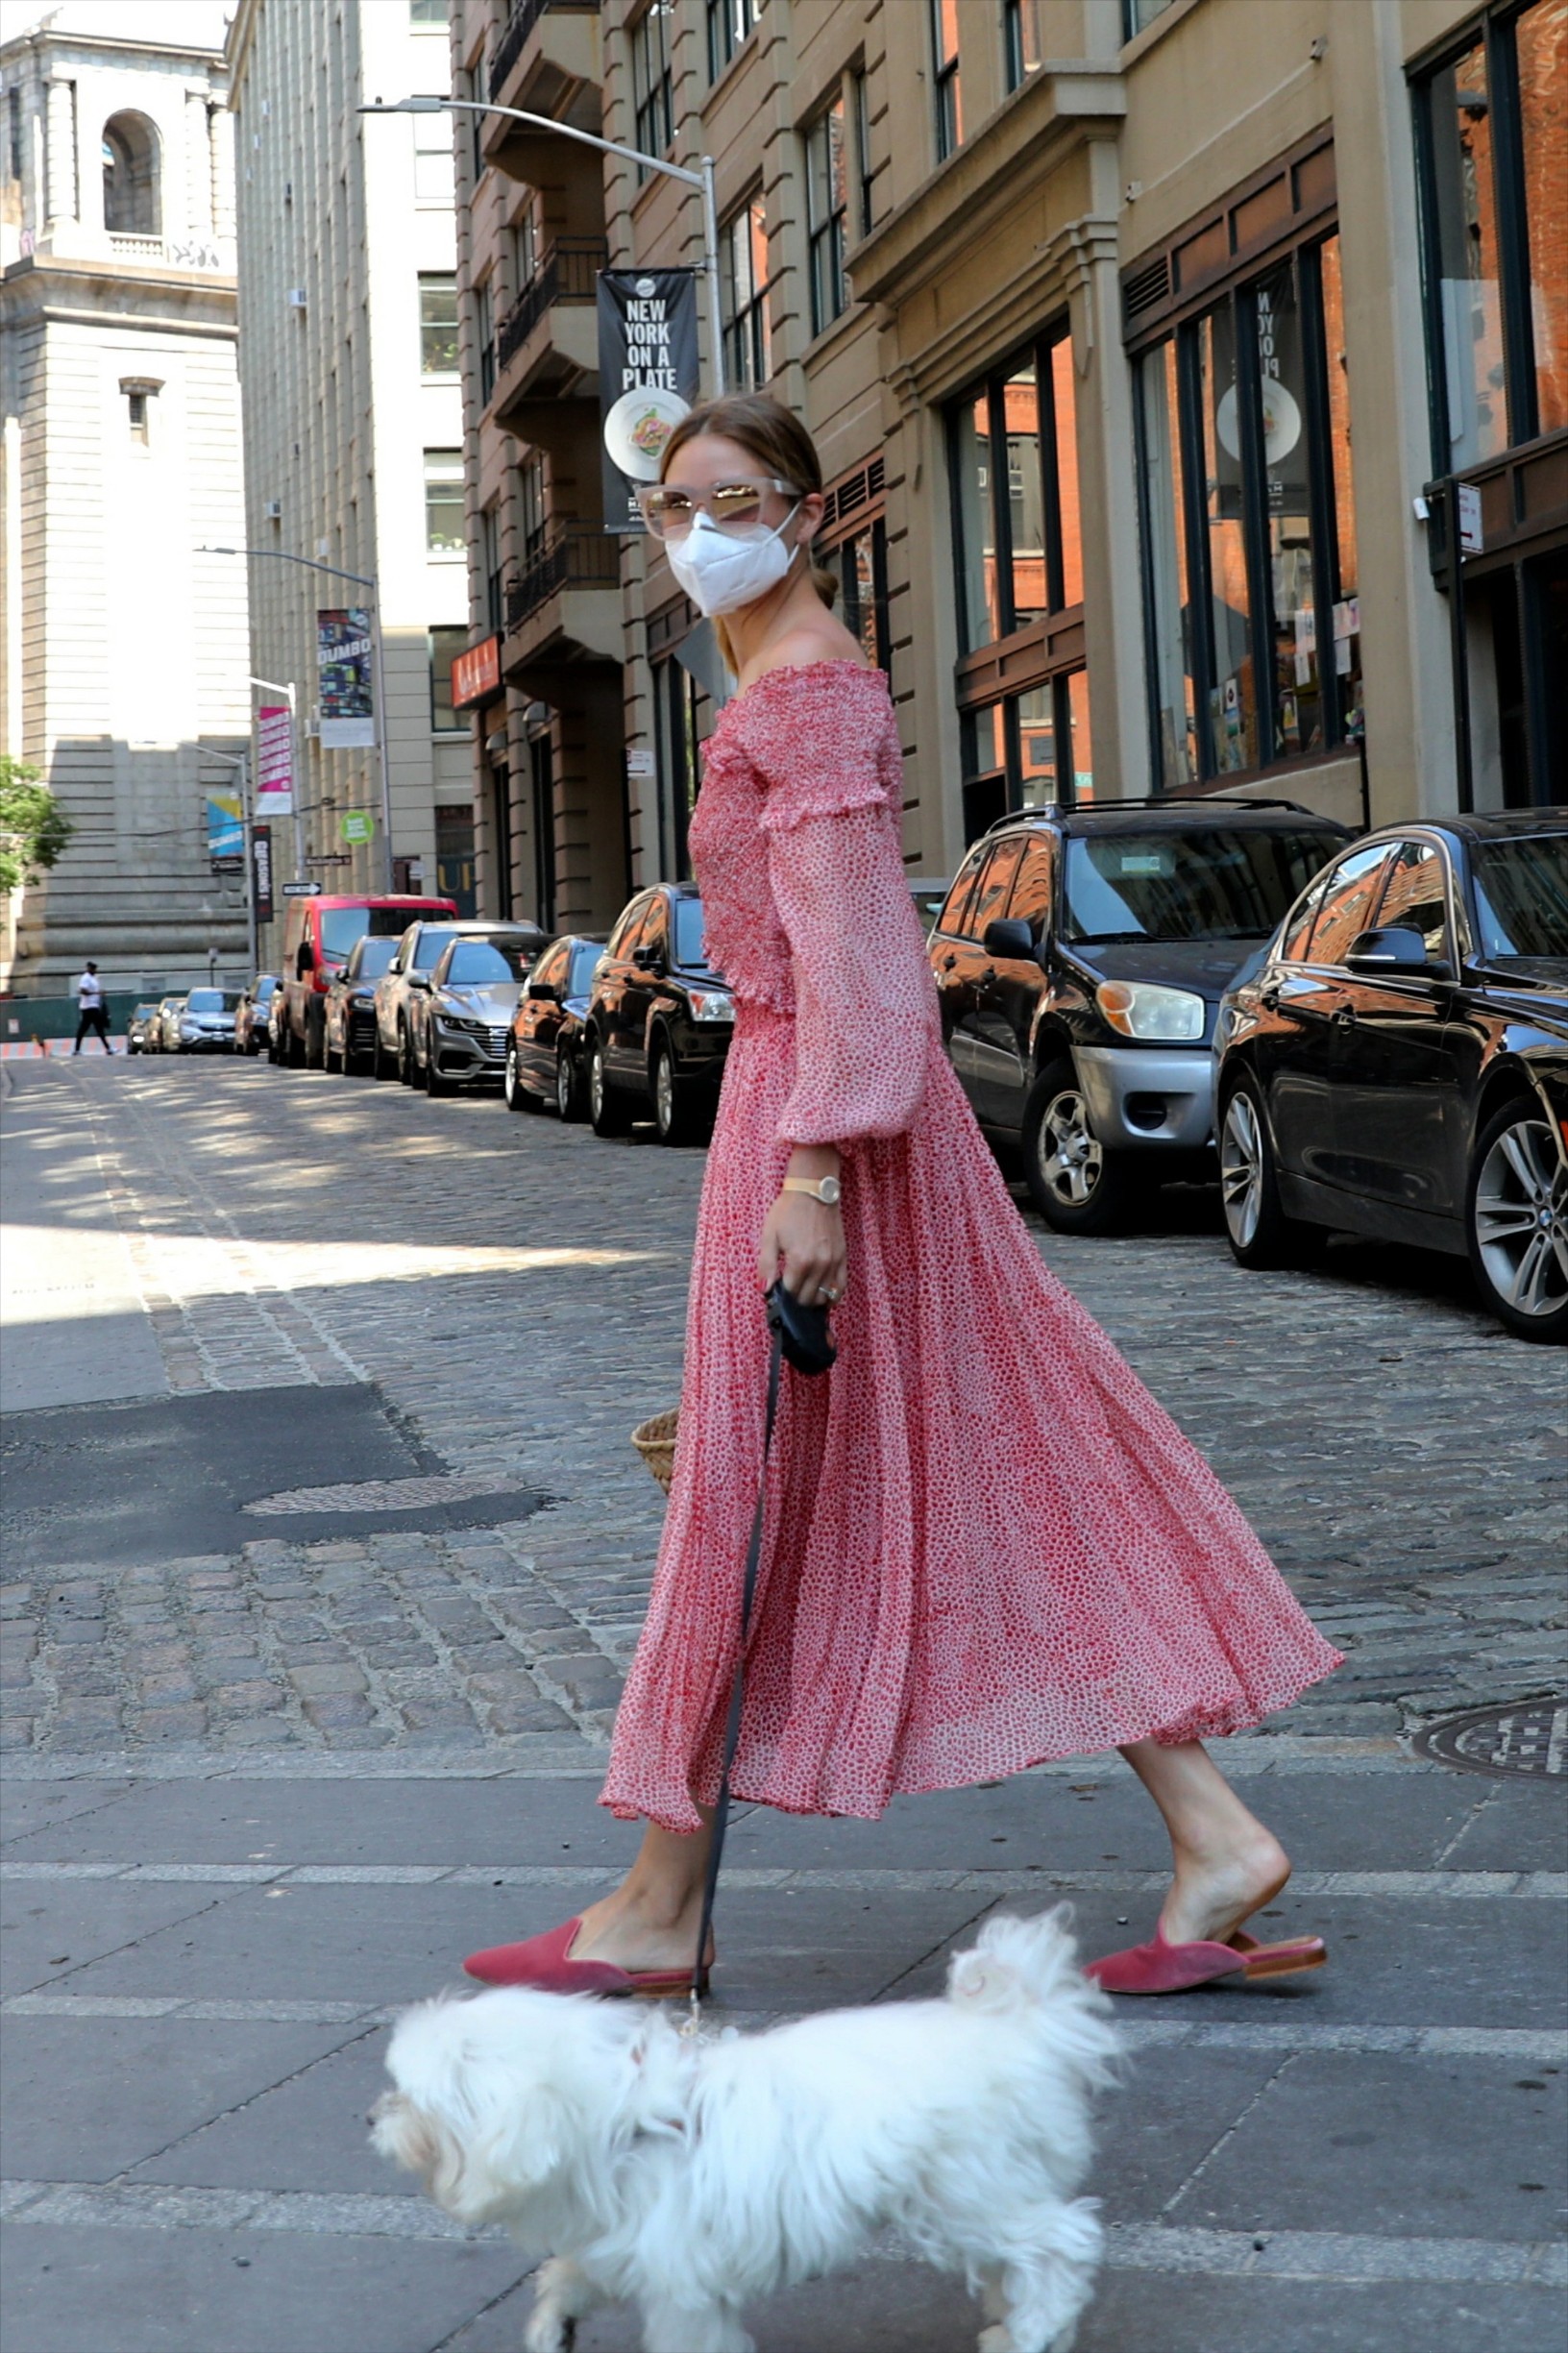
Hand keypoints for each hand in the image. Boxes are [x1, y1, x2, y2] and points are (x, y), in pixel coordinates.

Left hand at [757, 1189, 846, 1309]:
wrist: (813, 1191)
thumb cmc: (789, 1210)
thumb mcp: (769, 1235)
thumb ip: (766, 1265)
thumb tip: (764, 1289)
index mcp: (800, 1260)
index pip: (790, 1292)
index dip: (781, 1292)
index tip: (777, 1285)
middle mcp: (819, 1264)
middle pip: (807, 1298)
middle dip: (795, 1297)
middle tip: (788, 1286)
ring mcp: (833, 1262)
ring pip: (823, 1297)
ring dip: (811, 1298)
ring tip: (802, 1289)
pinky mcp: (842, 1257)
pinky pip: (840, 1287)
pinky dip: (831, 1296)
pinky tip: (822, 1296)